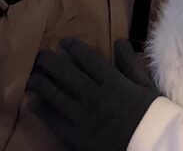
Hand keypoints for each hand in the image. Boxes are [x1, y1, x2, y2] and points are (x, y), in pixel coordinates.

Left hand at [28, 37, 158, 150]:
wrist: (149, 148)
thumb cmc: (151, 116)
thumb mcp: (146, 86)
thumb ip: (131, 63)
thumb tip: (119, 41)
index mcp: (113, 81)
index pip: (88, 59)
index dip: (73, 48)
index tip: (63, 42)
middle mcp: (94, 96)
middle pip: (67, 74)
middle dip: (51, 63)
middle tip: (40, 56)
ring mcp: (84, 117)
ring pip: (57, 96)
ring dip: (42, 84)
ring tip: (31, 76)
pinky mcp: (77, 138)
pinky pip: (55, 121)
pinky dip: (43, 111)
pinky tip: (34, 104)